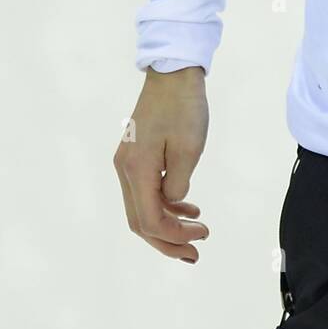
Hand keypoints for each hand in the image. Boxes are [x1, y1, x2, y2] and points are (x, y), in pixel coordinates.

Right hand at [113, 67, 210, 263]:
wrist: (172, 74)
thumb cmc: (184, 107)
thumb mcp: (190, 148)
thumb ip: (179, 183)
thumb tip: (173, 202)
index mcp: (137, 170)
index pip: (150, 220)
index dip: (174, 236)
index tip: (201, 238)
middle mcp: (125, 170)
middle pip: (140, 221)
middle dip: (167, 241)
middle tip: (195, 254)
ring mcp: (128, 163)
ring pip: (142, 208)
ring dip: (167, 225)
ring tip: (197, 233)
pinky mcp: (136, 156)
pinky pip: (147, 191)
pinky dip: (166, 204)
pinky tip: (188, 208)